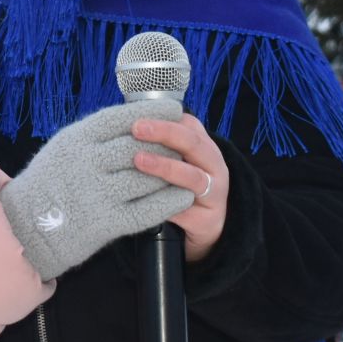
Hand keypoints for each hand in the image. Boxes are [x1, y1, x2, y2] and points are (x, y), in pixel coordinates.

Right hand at [0, 101, 195, 281]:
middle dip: (166, 144)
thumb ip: (95, 134)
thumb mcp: (63, 147)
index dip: (152, 112)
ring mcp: (97, 193)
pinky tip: (183, 196)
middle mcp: (87, 163)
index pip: (122, 118)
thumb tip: (137, 118)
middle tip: (181, 143)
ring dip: (171, 172)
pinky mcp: (106, 222)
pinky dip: (170, 202)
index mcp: (76, 139)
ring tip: (184, 169)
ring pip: (148, 177)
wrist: (25, 226)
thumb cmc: (48, 182)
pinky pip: (148, 209)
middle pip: (140, 147)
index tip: (174, 109)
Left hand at [131, 114, 229, 261]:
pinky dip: (163, 203)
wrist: (206, 226)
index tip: (137, 114)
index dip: (163, 118)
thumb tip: (129, 119)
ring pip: (192, 176)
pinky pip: (183, 208)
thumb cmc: (182, 187)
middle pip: (193, 143)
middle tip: (136, 128)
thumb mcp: (178, 161)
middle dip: (164, 133)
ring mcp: (214, 193)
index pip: (188, 125)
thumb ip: (162, 143)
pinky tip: (140, 198)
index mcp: (205, 147)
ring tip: (139, 160)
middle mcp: (214, 166)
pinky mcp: (207, 220)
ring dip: (165, 167)